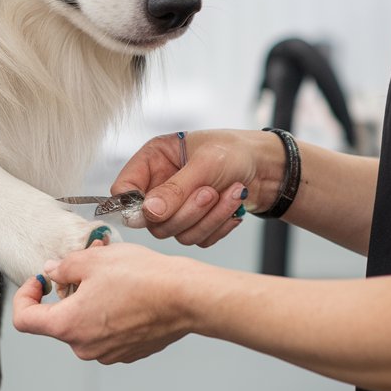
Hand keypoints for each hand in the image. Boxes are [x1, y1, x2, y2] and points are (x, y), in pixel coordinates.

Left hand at [12, 242, 195, 363]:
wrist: (185, 297)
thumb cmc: (141, 278)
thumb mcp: (92, 259)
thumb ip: (63, 267)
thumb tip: (52, 272)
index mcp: (68, 326)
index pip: (25, 320)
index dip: (25, 296)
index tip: (40, 280)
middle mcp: (84, 347)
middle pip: (58, 321)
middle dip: (64, 294)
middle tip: (84, 269)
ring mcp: (107, 353)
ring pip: (83, 326)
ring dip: (88, 303)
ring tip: (111, 280)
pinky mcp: (128, 352)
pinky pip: (106, 333)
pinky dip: (108, 314)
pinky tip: (127, 295)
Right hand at [112, 130, 270, 244]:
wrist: (268, 166)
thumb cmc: (234, 152)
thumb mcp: (205, 164)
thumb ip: (175, 189)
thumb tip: (148, 213)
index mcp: (152, 161)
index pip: (123, 190)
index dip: (132, 204)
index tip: (154, 209)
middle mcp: (158, 186)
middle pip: (151, 221)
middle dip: (186, 210)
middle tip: (210, 192)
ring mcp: (176, 207)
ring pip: (176, 233)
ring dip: (208, 217)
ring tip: (232, 192)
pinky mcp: (194, 223)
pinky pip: (197, 239)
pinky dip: (218, 225)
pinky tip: (233, 206)